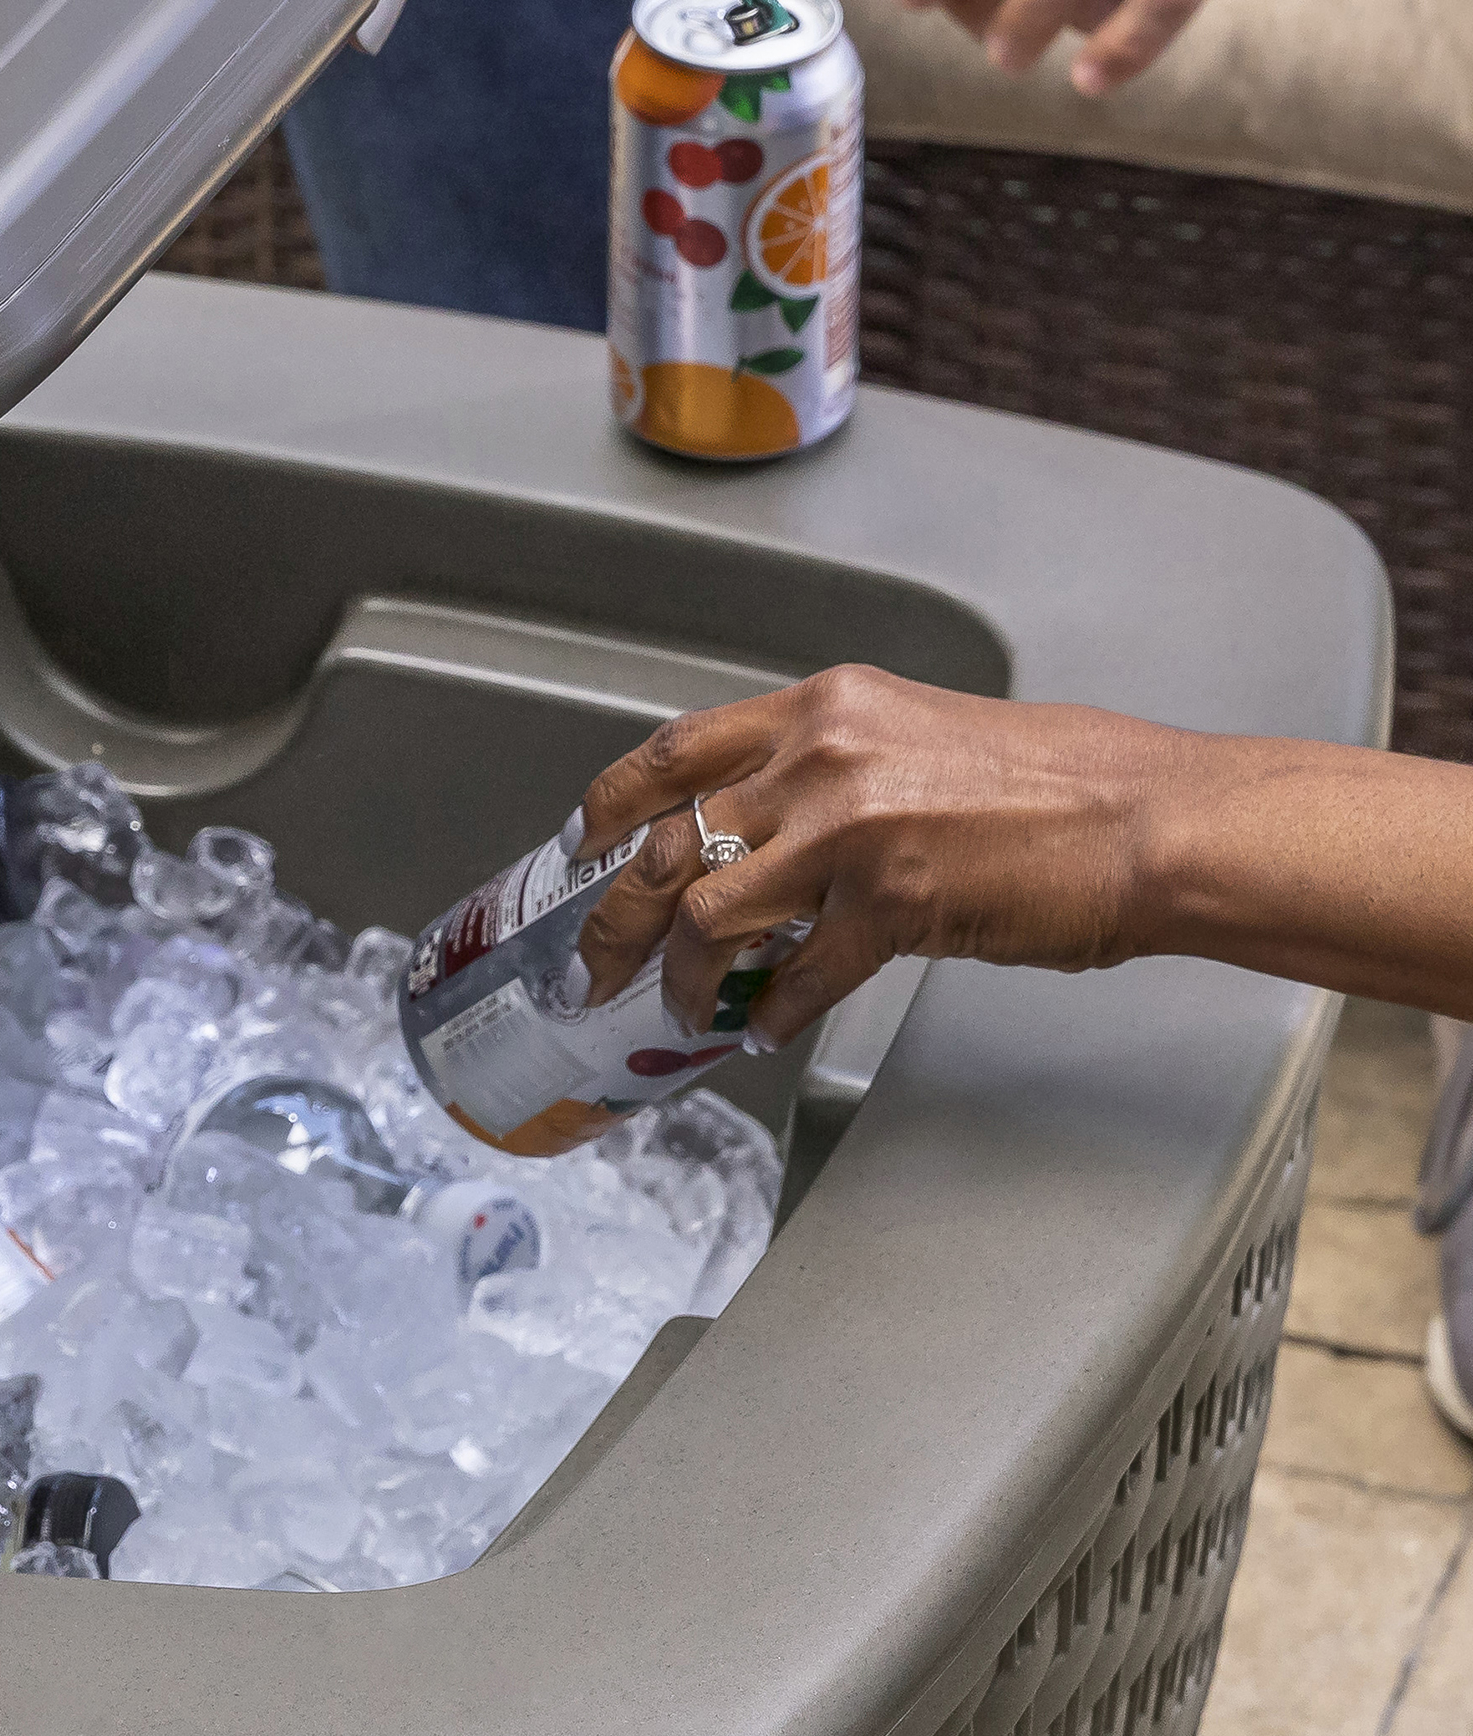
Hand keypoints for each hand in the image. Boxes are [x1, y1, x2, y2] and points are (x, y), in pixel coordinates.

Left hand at [562, 668, 1201, 1046]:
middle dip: (612, 915)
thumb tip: (757, 828)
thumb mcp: (915, 736)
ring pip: (707, 914)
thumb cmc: (1060, 783)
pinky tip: (767, 1027)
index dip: (610, 805)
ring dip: (683, 976)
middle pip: (667, 841)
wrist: (1152, 819)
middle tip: (593, 962)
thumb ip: (826, 768)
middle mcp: (823, 757)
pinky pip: (795, 976)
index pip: (675, 749)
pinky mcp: (891, 905)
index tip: (583, 844)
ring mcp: (852, 831)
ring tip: (685, 1007)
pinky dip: (770, 1012)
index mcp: (825, 708)